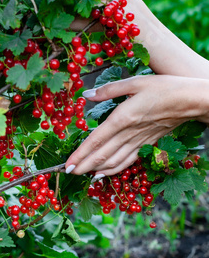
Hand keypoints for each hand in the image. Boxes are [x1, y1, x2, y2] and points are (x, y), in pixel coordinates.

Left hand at [65, 75, 208, 176]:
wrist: (191, 101)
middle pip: (102, 155)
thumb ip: (109, 90)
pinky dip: (114, 169)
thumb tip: (87, 94)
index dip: (80, 154)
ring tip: (81, 175)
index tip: (67, 164)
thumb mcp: (136, 82)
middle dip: (83, 166)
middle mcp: (129, 133)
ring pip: (114, 161)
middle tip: (67, 173)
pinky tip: (104, 173)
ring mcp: (138, 141)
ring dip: (96, 170)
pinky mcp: (146, 144)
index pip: (96, 140)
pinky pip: (127, 160)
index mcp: (123, 117)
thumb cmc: (164, 87)